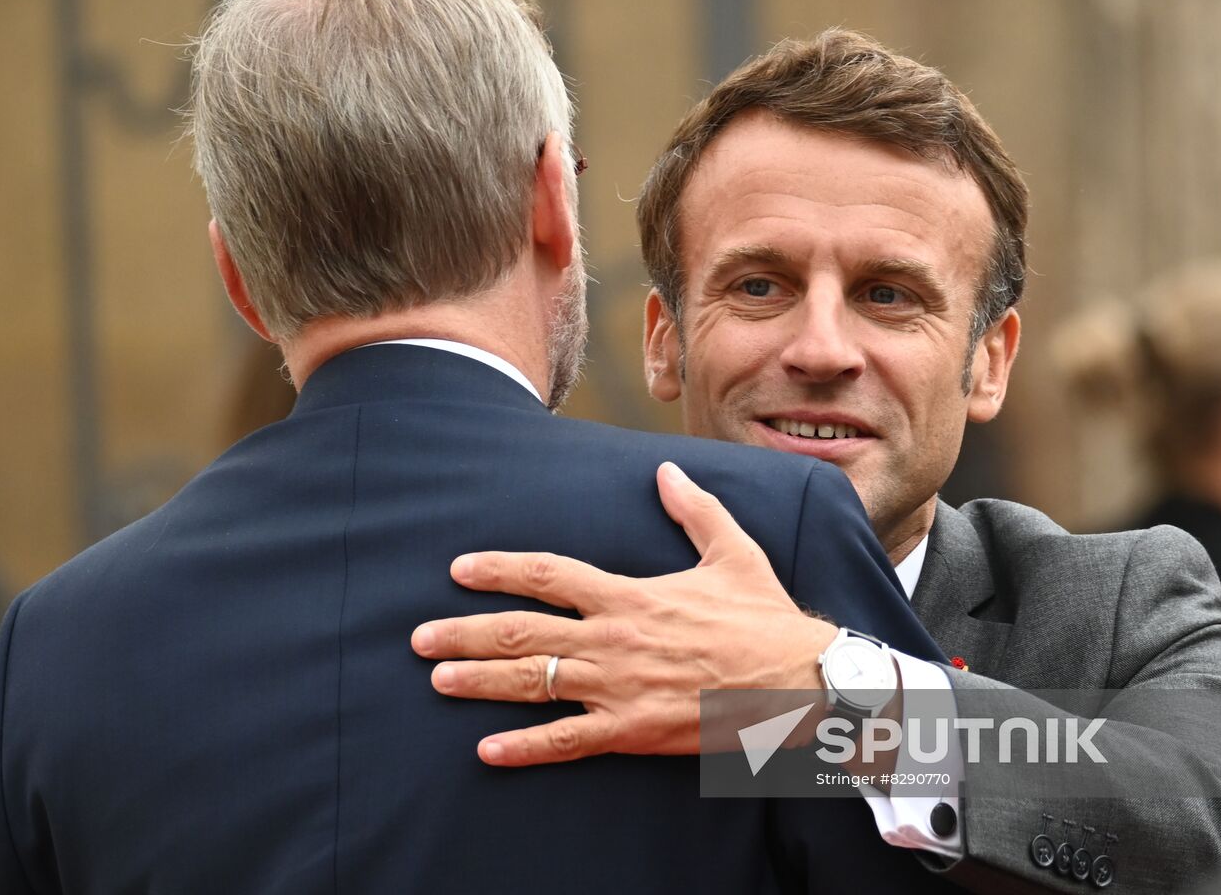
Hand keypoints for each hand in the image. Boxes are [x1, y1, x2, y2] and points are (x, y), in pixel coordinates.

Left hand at [411, 461, 838, 766]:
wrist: (801, 680)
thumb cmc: (766, 617)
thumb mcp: (733, 552)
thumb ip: (694, 509)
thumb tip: (667, 469)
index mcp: (630, 593)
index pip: (549, 574)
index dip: (499, 571)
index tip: (460, 570)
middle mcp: (615, 638)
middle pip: (525, 632)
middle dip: (467, 631)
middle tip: (419, 636)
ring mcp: (620, 686)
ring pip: (535, 683)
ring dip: (480, 681)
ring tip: (437, 679)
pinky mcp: (633, 730)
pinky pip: (568, 740)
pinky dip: (525, 748)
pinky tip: (486, 751)